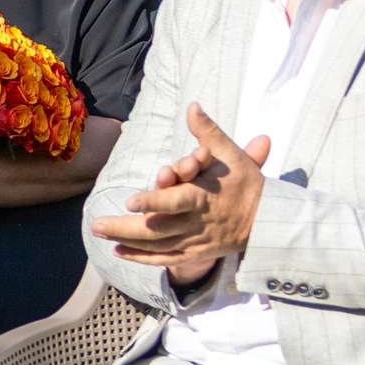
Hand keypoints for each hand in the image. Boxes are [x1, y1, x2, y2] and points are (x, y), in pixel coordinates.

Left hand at [89, 103, 270, 282]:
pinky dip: (142, 258)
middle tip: (96, 224)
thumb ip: (208, 132)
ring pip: (156, 245)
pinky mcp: (195, 253)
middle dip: (125, 228)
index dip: (154, 202)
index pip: (176, 201)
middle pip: (157, 229)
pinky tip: (118, 252)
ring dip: (126, 241)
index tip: (130, 202)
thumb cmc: (245, 183)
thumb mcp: (231, 155)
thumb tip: (193, 106)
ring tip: (99, 231)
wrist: (268, 221)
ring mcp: (195, 241)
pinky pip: (165, 259)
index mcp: (204, 197)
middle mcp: (197, 222)